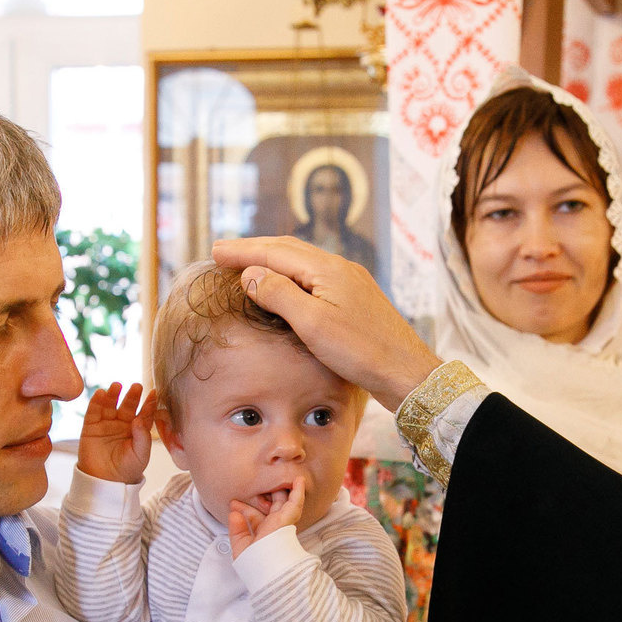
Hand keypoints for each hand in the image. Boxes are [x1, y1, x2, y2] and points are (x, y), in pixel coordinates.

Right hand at [77, 382, 156, 483]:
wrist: (105, 481)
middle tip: (137, 386)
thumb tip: (138, 419)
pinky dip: (96, 402)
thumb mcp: (141, 454)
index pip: (144, 413)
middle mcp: (122, 424)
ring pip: (110, 405)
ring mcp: (106, 424)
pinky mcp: (91, 427)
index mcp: (137, 430)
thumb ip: (143, 437)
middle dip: (132, 396)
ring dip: (113, 395)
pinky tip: (101, 393)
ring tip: (117, 386)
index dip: (149, 403)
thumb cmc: (127, 469)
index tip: (154, 393)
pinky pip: (93, 412)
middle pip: (127, 406)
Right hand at [211, 237, 441, 410]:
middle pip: (288, 249)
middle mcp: (340, 268)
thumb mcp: (313, 324)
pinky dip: (290, 274)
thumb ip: (279, 295)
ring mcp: (350, 282)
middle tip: (222, 252)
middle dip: (254, 249)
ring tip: (247, 263)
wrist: (407, 372)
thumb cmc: (361, 352)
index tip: (214, 252)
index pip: (275, 252)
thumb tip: (250, 273)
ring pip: (303, 261)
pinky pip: (314, 275)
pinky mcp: (356, 298)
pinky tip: (285, 284)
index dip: (243, 251)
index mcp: (327, 269)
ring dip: (272, 259)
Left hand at [229, 480, 305, 557]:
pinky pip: (296, 502)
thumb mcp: (240, 545)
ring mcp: (281, 522)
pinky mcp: (288, 518)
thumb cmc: (254, 561)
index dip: (243, 508)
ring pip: (283, 501)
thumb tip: (233, 513)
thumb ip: (236, 529)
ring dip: (281, 489)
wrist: (266, 566)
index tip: (232, 503)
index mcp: (262, 533)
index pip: (253, 516)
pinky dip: (298, 491)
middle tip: (256, 482)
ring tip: (280, 474)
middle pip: (268, 506)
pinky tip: (298, 479)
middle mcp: (273, 527)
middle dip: (261, 495)